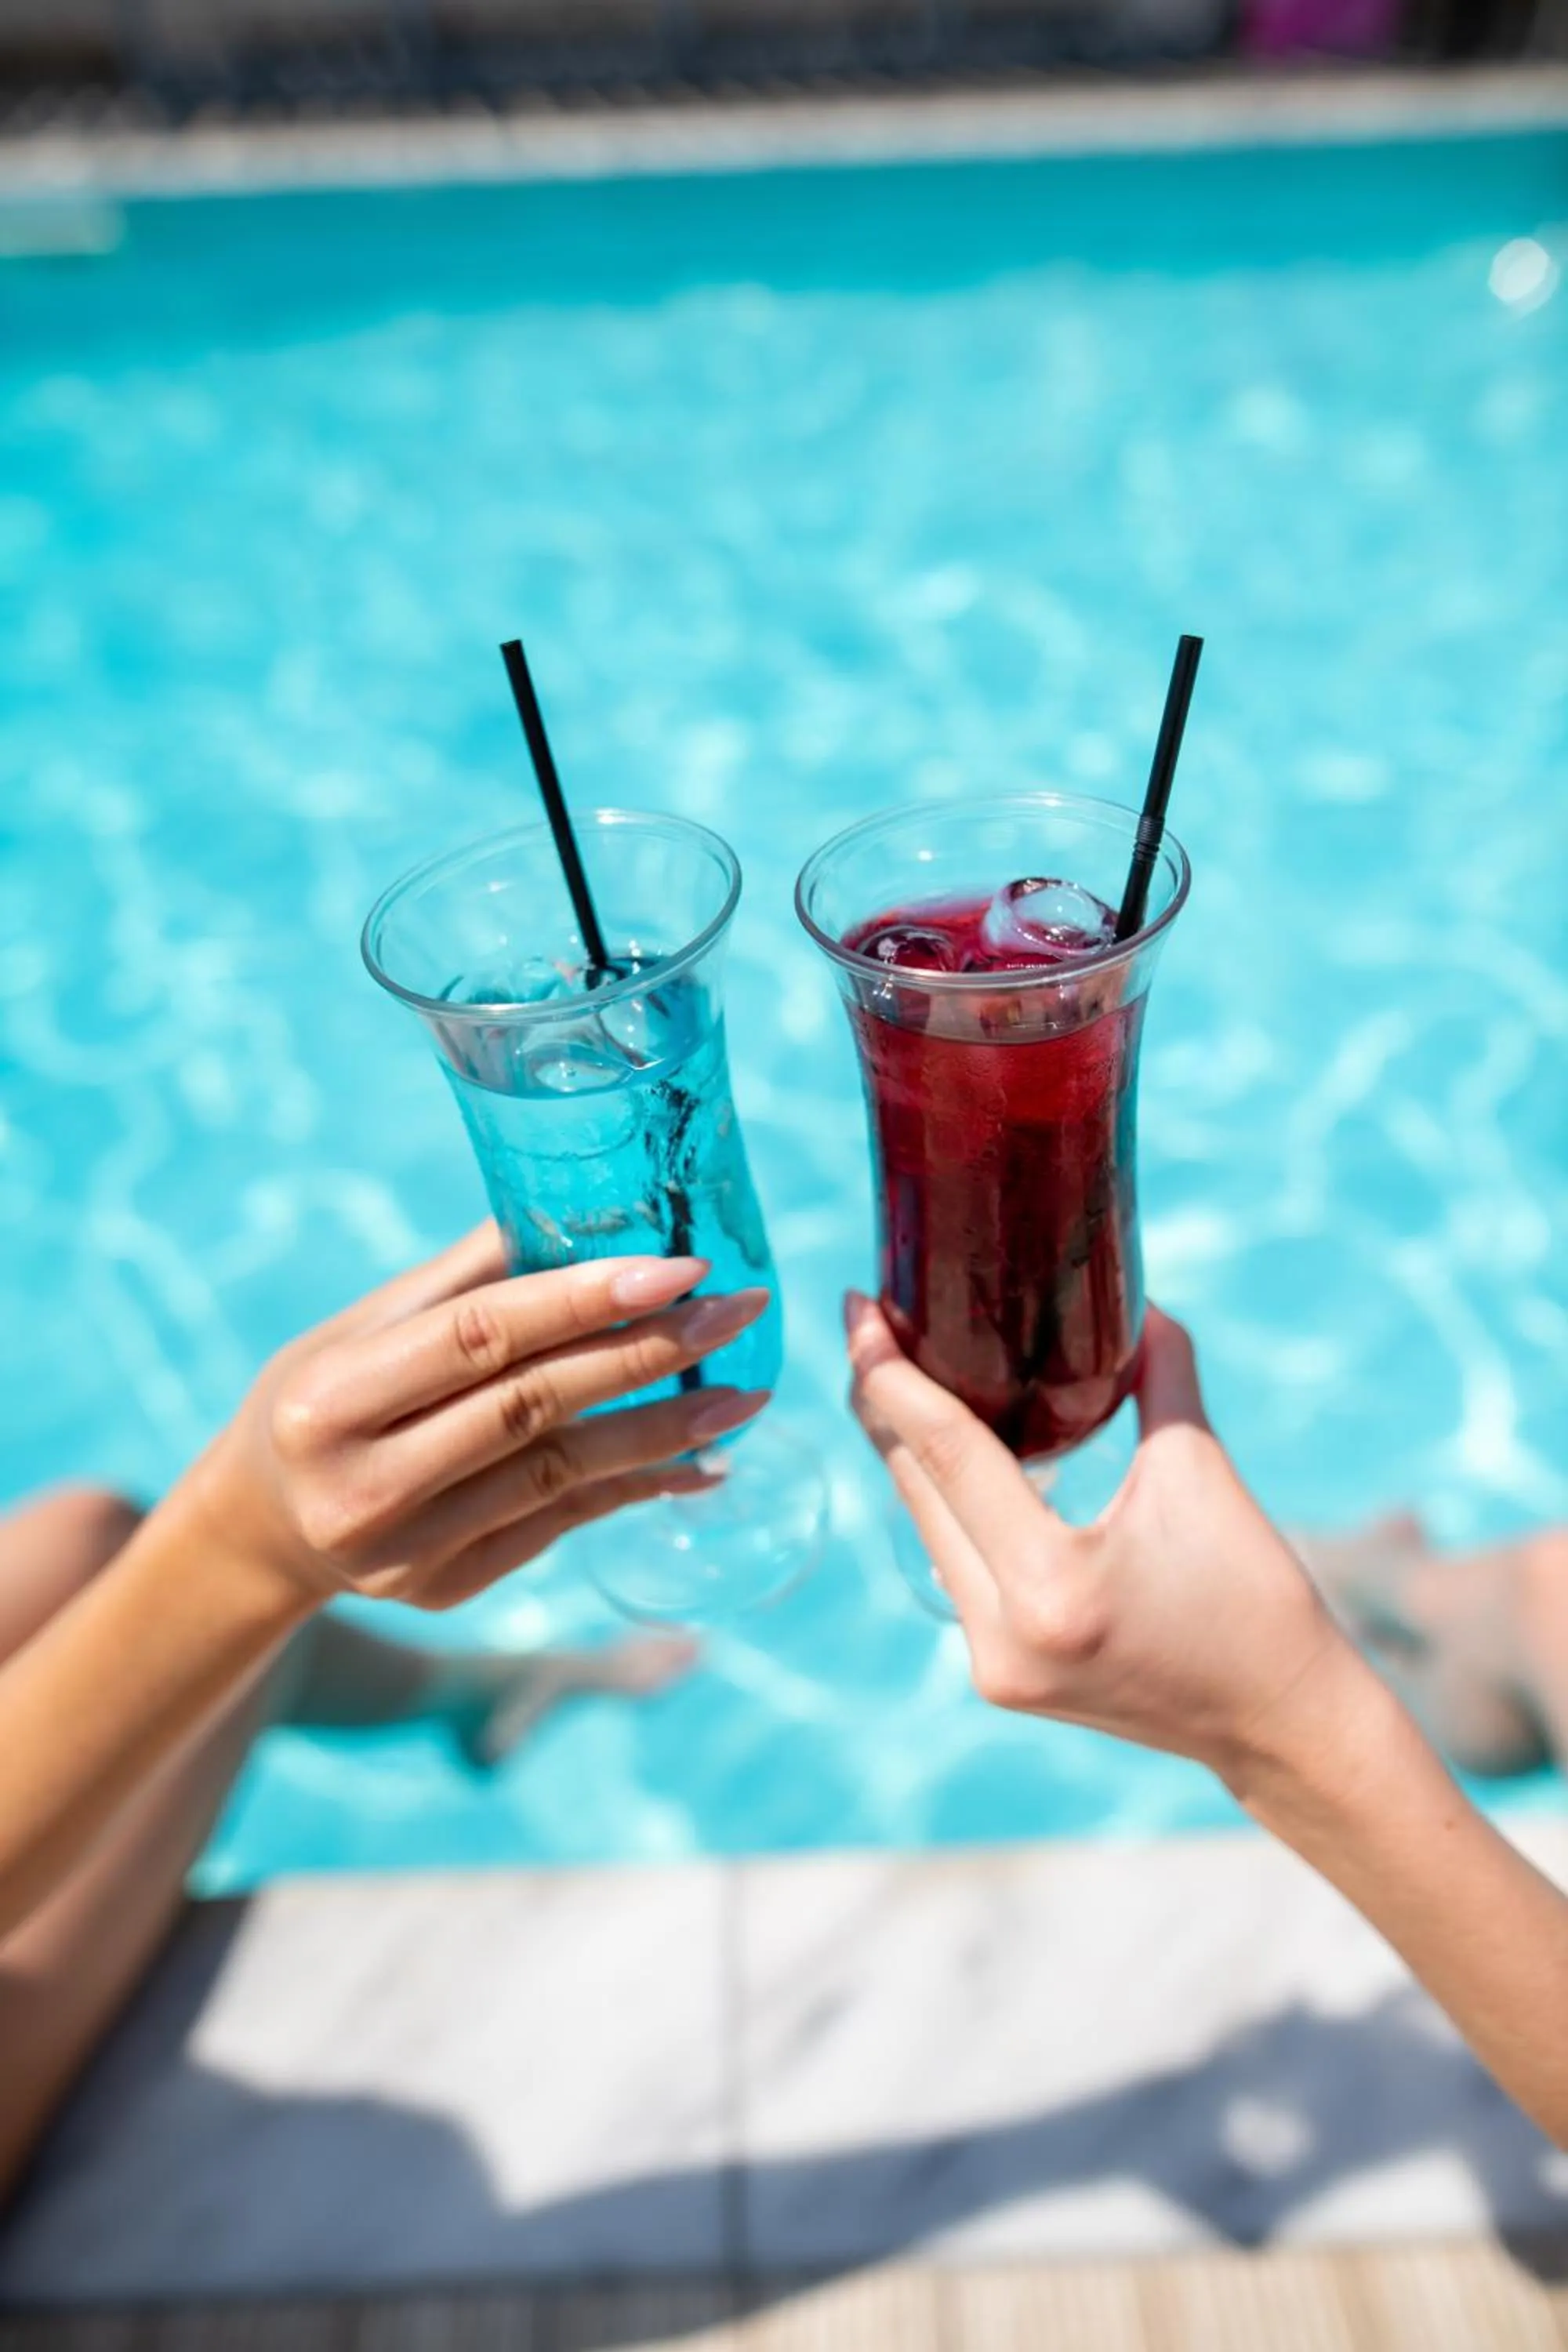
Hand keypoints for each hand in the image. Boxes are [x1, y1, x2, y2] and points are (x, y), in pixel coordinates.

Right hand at [191, 1224, 768, 1611]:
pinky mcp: (446, 1589)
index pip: (482, 1337)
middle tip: (737, 1313)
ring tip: (745, 1395)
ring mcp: (406, 1550)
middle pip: (532, 1407)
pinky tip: (702, 1461)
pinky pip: (562, 1527)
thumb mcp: (358, 1327)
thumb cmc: (322, 1396)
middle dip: (649, 1354)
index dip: (586, 1300)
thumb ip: (466, 1279)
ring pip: (561, 1477)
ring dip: (665, 1433)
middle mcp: (364, 1483)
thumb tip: (582, 1208)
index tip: (682, 1267)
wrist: (260, 1531)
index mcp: (333, 1397)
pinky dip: (637, 1489)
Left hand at [845, 1293, 1358, 1791]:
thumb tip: (1135, 1301)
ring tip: (896, 1371)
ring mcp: (992, 1666)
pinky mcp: (999, 1677)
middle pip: (916, 1489)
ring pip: (926, 1528)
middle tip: (870, 1318)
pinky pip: (952, 1568)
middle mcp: (1002, 1634)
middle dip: (884, 1399)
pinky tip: (940, 1453)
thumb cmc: (1255, 1599)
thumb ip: (1161, 1376)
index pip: (946, 1454)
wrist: (1281, 1724)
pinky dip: (946, 1506)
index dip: (892, 1372)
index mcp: (1050, 1585)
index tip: (859, 1305)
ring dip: (908, 1452)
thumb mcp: (1203, 1472)